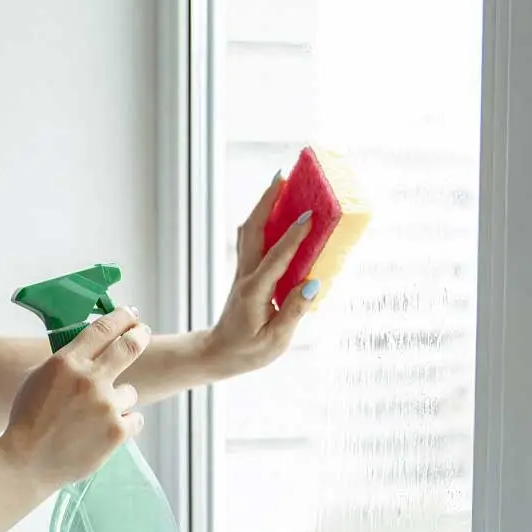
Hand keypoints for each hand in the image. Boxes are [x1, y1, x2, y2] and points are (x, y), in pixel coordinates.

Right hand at [0, 308, 149, 489]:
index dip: (121, 317)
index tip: (131, 314)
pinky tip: (102, 433)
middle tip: (142, 333)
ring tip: (95, 418)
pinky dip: (123, 425)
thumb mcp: (37, 380)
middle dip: (139, 335)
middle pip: (129, 346)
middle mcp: (89, 379)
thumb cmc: (27, 421)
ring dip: (119, 401)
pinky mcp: (117, 432)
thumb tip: (86, 347)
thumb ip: (63, 363)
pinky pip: (134, 419)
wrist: (26, 462)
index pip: (103, 328)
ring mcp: (105, 406)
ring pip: (129, 392)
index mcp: (66, 363)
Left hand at [204, 173, 315, 377]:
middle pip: (253, 231)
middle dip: (267, 202)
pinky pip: (253, 240)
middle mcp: (246, 277)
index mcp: (254, 293)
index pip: (276, 259)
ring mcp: (243, 273)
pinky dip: (263, 221)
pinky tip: (276, 211)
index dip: (293, 236)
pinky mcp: (245, 274)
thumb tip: (313, 282)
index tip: (309, 214)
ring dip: (264, 206)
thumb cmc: (248, 351)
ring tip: (280, 184)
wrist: (218, 355)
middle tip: (283, 176)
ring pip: (250, 232)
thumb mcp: (276, 339)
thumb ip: (294, 310)